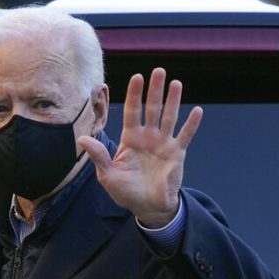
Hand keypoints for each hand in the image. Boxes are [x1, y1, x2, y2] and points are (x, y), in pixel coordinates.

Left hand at [78, 68, 201, 227]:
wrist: (147, 207)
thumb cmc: (126, 191)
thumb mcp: (108, 175)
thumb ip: (99, 155)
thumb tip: (82, 139)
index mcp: (130, 139)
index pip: (132, 112)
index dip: (134, 95)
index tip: (136, 77)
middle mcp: (148, 137)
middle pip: (152, 109)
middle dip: (154, 90)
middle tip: (158, 71)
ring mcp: (163, 144)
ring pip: (169, 117)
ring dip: (173, 100)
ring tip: (176, 83)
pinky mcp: (176, 154)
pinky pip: (185, 136)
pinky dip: (191, 124)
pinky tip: (197, 111)